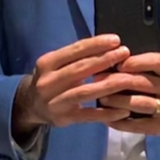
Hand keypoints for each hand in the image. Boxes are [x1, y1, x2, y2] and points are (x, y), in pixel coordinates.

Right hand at [11, 34, 140, 136]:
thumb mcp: (56, 65)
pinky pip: (88, 116)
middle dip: (104, 60)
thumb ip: (77, 58)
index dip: (95, 44)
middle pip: (79, 69)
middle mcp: (48, 82)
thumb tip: (109, 46)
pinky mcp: (64, 119)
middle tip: (125, 53)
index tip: (116, 40)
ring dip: (108, 85)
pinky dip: (106, 113)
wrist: (31, 106)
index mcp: (47, 63)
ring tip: (128, 79)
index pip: (74, 51)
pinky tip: (123, 110)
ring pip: (85, 92)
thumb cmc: (52, 80)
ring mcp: (55, 102)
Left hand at [96, 52, 159, 150]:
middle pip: (144, 82)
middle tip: (98, 80)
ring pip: (141, 103)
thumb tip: (118, 62)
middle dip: (118, 80)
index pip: (158, 61)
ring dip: (118, 100)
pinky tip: (108, 120)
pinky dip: (122, 122)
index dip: (136, 61)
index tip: (117, 62)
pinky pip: (140, 125)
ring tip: (101, 98)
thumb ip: (153, 71)